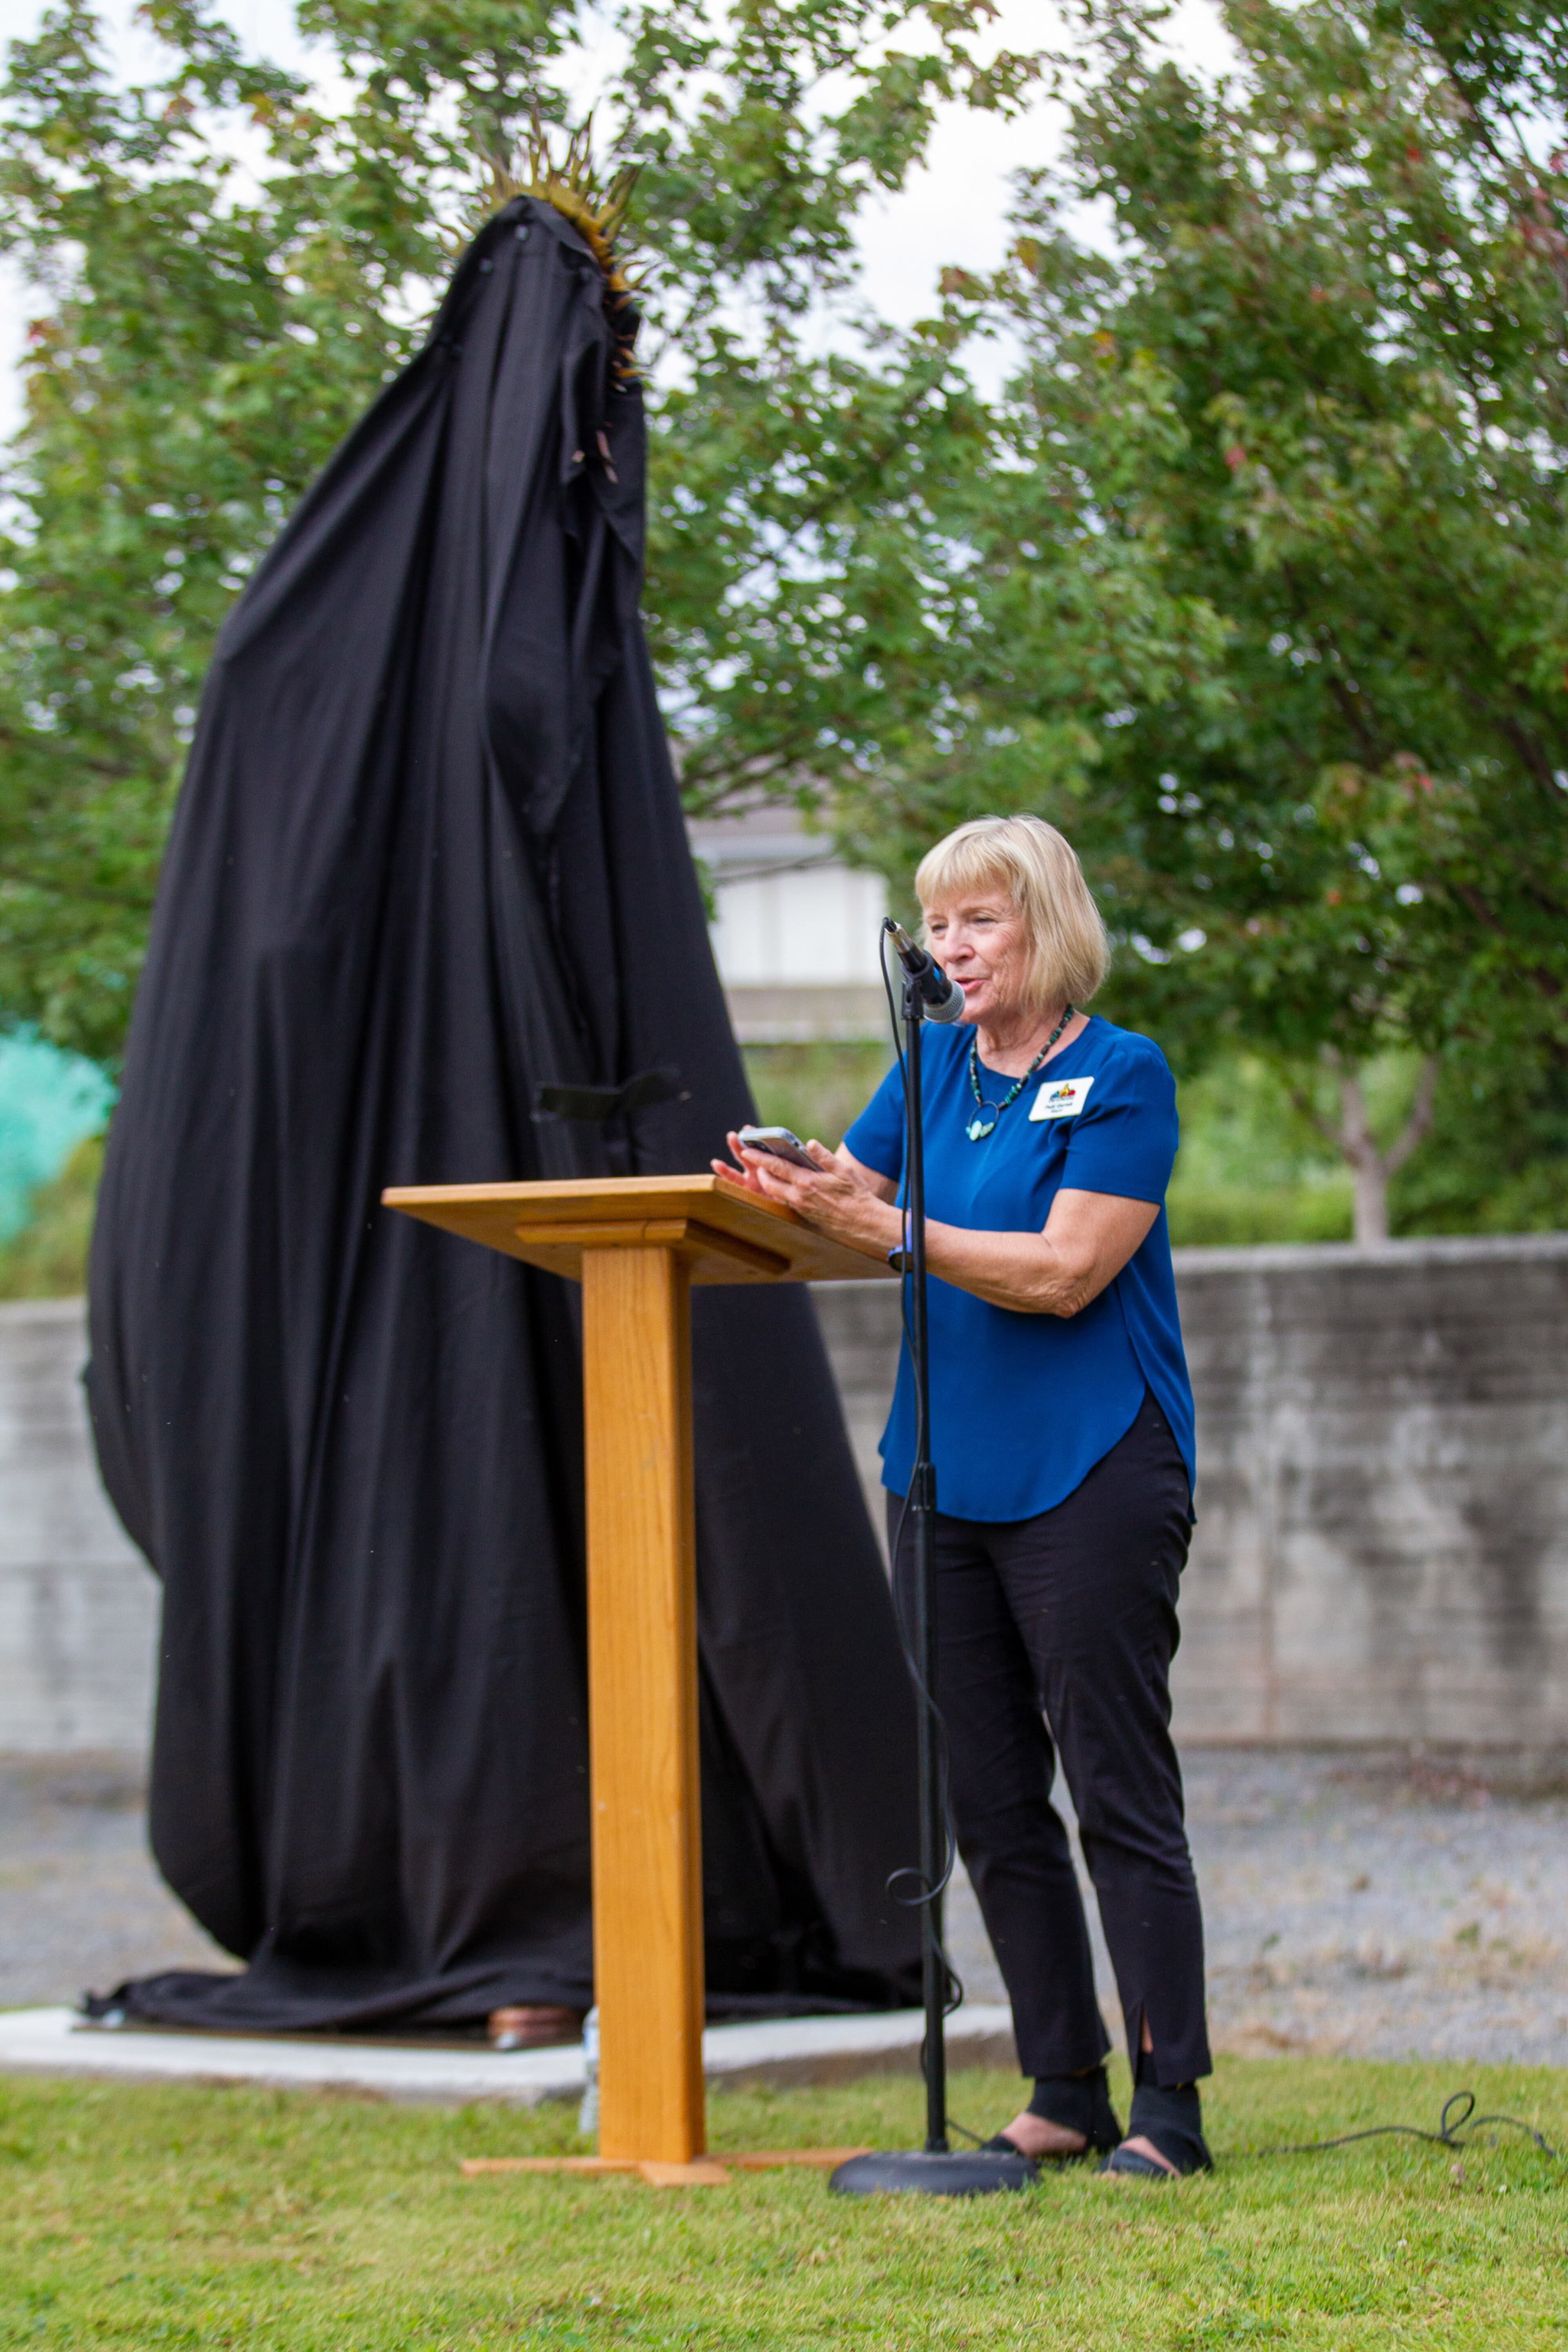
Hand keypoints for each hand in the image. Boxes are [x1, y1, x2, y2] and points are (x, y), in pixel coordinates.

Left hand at [711, 1134, 895, 1255]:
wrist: (863, 1222)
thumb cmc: (856, 1195)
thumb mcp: (844, 1171)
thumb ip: (825, 1157)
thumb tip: (810, 1143)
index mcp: (807, 1182)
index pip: (776, 1168)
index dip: (760, 1158)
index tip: (747, 1151)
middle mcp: (799, 1197)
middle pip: (770, 1183)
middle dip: (760, 1171)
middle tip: (755, 1160)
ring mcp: (801, 1208)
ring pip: (777, 1194)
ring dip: (769, 1182)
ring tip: (767, 1172)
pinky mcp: (804, 1215)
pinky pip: (787, 1201)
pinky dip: (782, 1191)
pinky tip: (786, 1185)